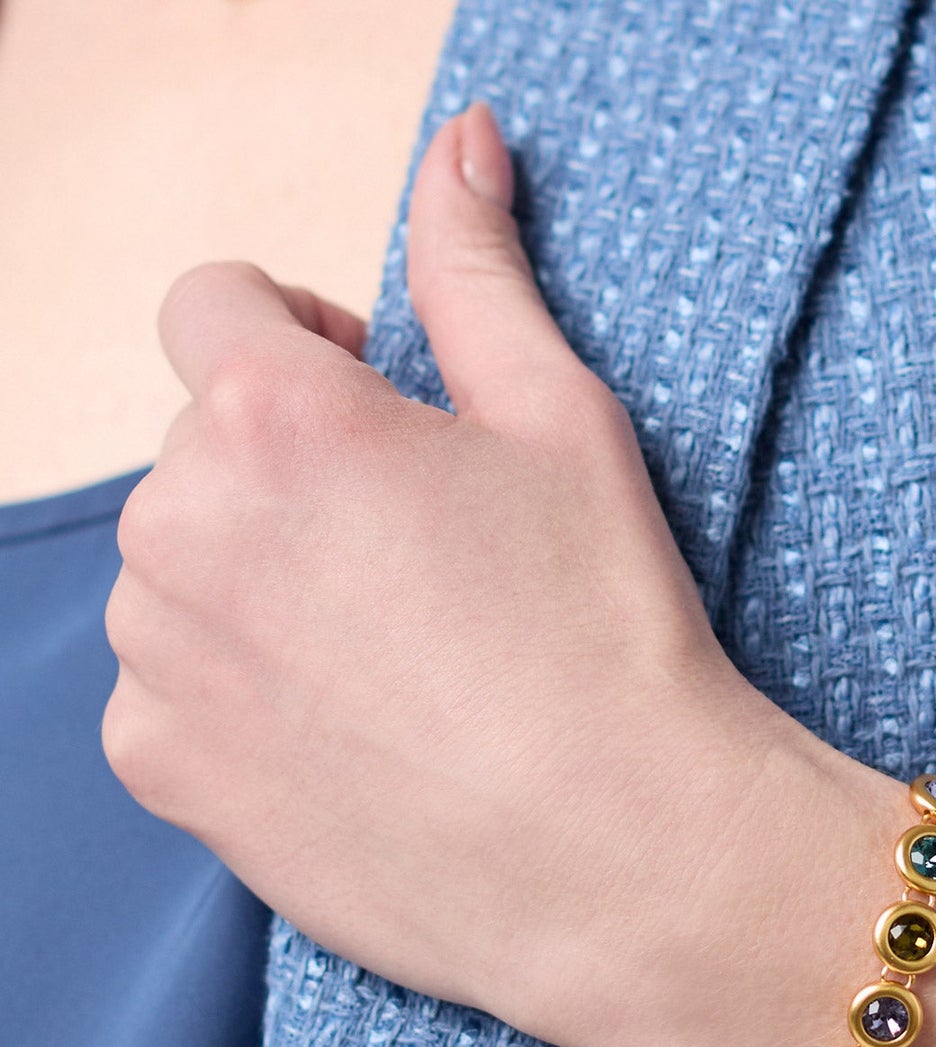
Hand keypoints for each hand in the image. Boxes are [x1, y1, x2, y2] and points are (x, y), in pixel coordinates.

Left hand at [103, 100, 879, 1046]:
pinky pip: (171, 694)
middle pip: (202, 450)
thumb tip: (461, 146)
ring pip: (181, 572)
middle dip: (288, 476)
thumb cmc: (608, 635)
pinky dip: (237, 700)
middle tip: (420, 561)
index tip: (373, 411)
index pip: (215, 307)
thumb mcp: (563, 424)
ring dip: (256, 585)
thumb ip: (477, 272)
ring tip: (395, 660)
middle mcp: (180, 523)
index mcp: (274, 414)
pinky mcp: (163, 768)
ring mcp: (158, 656)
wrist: (622, 855)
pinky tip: (354, 735)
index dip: (300, 344)